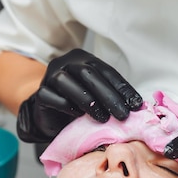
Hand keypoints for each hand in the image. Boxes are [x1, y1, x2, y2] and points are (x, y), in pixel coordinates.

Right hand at [16, 49, 142, 142]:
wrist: (51, 116)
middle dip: (109, 96)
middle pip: (88, 74)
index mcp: (84, 59)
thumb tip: (136, 106)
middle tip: (122, 115)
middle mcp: (66, 63)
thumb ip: (112, 96)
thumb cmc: (78, 105)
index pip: (106, 71)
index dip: (123, 88)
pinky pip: (52, 97)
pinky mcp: (41, 93)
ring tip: (103, 118)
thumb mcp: (98, 97)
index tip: (136, 104)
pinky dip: (67, 106)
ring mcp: (50, 76)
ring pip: (67, 82)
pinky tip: (79, 116)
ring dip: (88, 101)